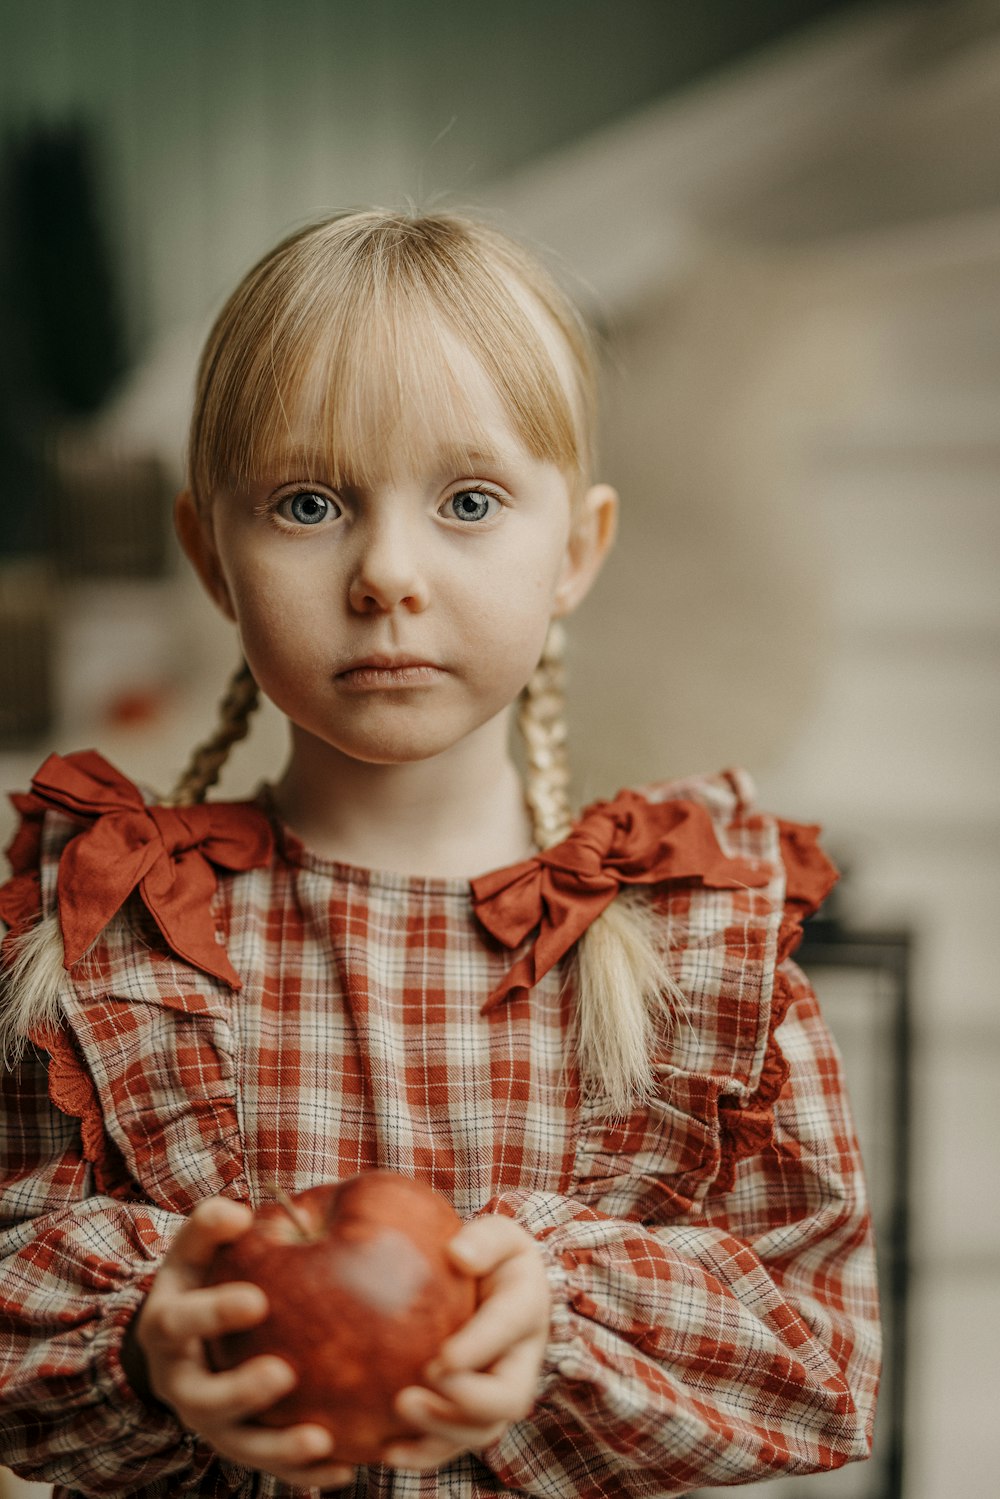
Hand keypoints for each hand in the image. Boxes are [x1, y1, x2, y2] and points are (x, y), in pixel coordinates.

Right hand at [133, 1197, 355, 1489]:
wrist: (180, 1341)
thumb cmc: (200, 1280)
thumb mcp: (195, 1252)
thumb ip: (210, 1227)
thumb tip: (237, 1211)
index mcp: (167, 1330)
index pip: (181, 1322)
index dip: (215, 1313)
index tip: (258, 1300)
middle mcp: (182, 1384)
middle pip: (206, 1398)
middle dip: (242, 1391)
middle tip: (284, 1373)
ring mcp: (209, 1423)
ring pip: (240, 1446)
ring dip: (279, 1449)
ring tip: (322, 1440)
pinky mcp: (239, 1445)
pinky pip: (272, 1468)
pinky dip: (307, 1473)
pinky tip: (347, 1467)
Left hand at [382, 1215, 550, 1470]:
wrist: (487, 1282)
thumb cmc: (487, 1254)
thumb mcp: (496, 1234)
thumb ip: (484, 1239)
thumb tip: (458, 1256)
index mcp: (526, 1305)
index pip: (510, 1325)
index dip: (481, 1346)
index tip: (442, 1359)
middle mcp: (520, 1357)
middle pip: (508, 1398)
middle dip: (464, 1403)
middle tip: (415, 1392)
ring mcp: (497, 1390)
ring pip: (481, 1430)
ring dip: (441, 1432)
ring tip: (398, 1410)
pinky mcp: (470, 1413)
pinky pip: (453, 1444)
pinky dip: (424, 1454)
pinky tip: (388, 1451)